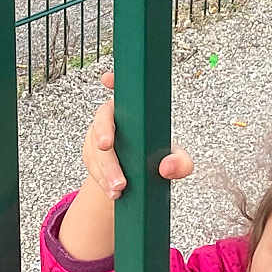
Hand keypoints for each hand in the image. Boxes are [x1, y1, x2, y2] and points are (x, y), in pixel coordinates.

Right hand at [82, 70, 194, 200]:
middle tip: (106, 147)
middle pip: (103, 120)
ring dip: (104, 168)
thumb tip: (168, 167)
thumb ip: (180, 163)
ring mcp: (98, 136)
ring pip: (94, 148)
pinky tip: (113, 192)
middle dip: (102, 132)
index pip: (123, 89)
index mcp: (135, 110)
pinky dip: (101, 180)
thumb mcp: (175, 161)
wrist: (139, 180)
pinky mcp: (91, 155)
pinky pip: (92, 166)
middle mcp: (114, 118)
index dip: (114, 80)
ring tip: (119, 188)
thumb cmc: (158, 159)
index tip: (107, 79)